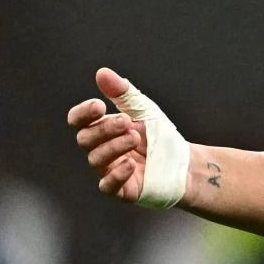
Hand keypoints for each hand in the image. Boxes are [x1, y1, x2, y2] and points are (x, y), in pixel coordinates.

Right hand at [67, 68, 150, 202]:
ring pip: (95, 160)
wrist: (185, 163)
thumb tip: (102, 73)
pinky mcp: (123, 190)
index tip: (99, 105)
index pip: (78, 122)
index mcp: (101, 131)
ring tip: (135, 137)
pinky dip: (116, 175)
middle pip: (85, 140)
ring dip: (114, 146)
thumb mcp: (143, 110)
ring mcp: (109, 171)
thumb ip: (123, 93)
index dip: (82, 114)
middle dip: (104, 129)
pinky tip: (131, 164)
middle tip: (127, 122)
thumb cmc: (160, 136)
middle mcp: (100, 151)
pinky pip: (107, 186)